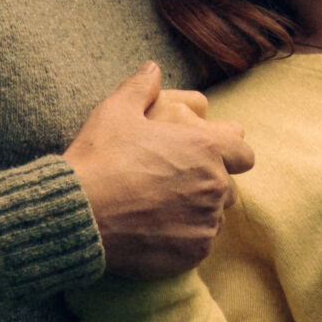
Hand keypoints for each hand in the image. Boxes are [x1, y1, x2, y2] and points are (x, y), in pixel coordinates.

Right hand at [65, 62, 254, 279]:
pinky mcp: (193, 253)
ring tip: (162, 209)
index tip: (206, 158)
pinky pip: (200, 244)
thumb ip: (141, 87)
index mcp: (205, 147)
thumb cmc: (99, 158)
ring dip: (197, 212)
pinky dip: (184, 238)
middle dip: (208, 184)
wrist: (78, 214)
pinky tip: (156, 231)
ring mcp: (206, 222)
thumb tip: (152, 68)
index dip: (226, 153)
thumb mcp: (116, 111)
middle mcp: (214, 185)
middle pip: (229, 187)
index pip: (243, 152)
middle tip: (174, 184)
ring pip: (215, 217)